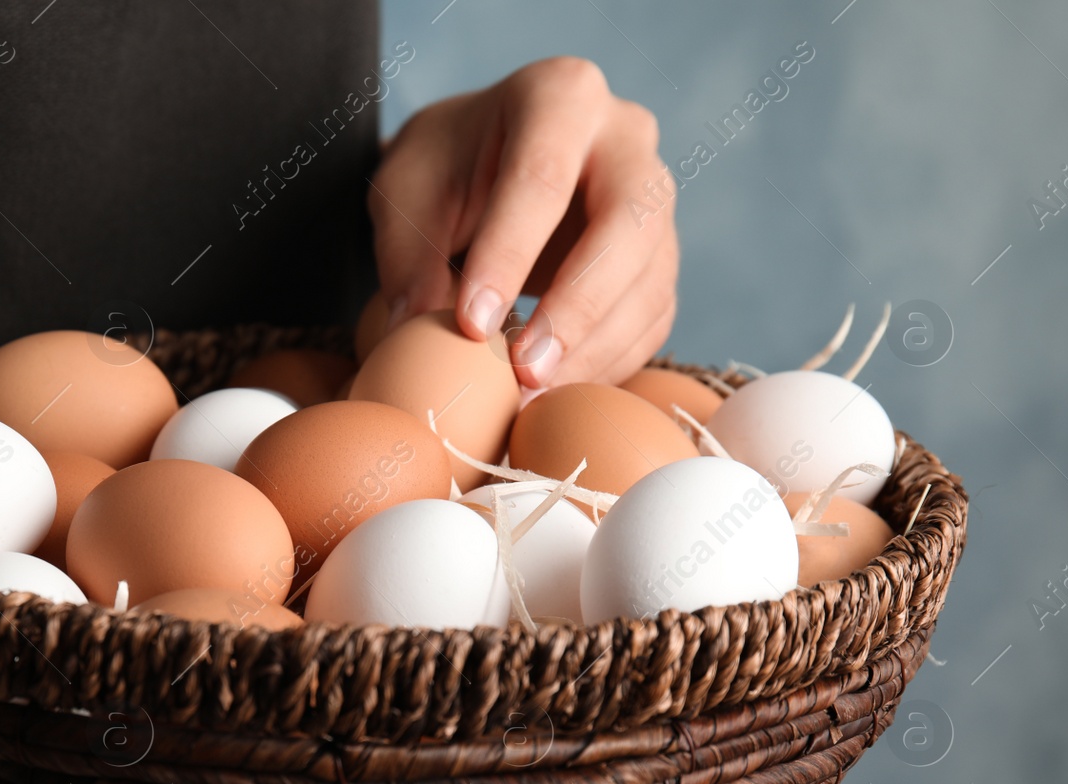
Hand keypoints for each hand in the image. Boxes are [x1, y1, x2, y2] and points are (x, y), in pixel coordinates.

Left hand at [368, 56, 677, 388]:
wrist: (486, 166)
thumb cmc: (445, 169)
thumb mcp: (406, 194)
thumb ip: (409, 258)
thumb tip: (418, 335)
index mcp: (560, 98)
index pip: (542, 179)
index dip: (509, 257)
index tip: (469, 325)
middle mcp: (627, 141)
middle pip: (627, 226)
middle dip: (575, 310)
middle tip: (523, 373)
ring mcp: (656, 203)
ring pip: (650, 282)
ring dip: (592, 352)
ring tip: (530, 401)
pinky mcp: (660, 261)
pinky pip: (652, 321)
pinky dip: (606, 366)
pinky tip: (556, 396)